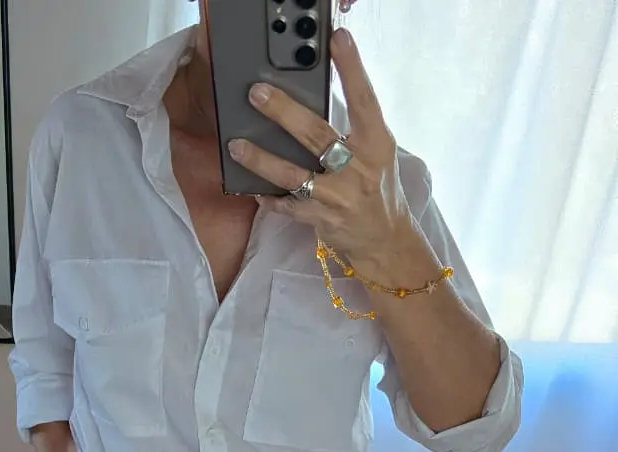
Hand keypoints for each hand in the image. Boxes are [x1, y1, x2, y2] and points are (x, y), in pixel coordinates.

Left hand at [227, 28, 414, 272]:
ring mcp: (339, 196)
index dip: (352, 68)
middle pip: (316, 134)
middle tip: (257, 93)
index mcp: (376, 143)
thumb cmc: (376, 189)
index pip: (364, 99)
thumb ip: (352, 129)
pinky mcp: (323, 220)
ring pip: (293, 174)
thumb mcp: (375, 154)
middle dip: (283, 112)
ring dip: (261, 160)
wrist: (385, 240)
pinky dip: (270, 198)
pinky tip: (253, 189)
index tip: (338, 40)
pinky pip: (289, 206)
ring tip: (236, 146)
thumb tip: (311, 102)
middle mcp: (358, 168)